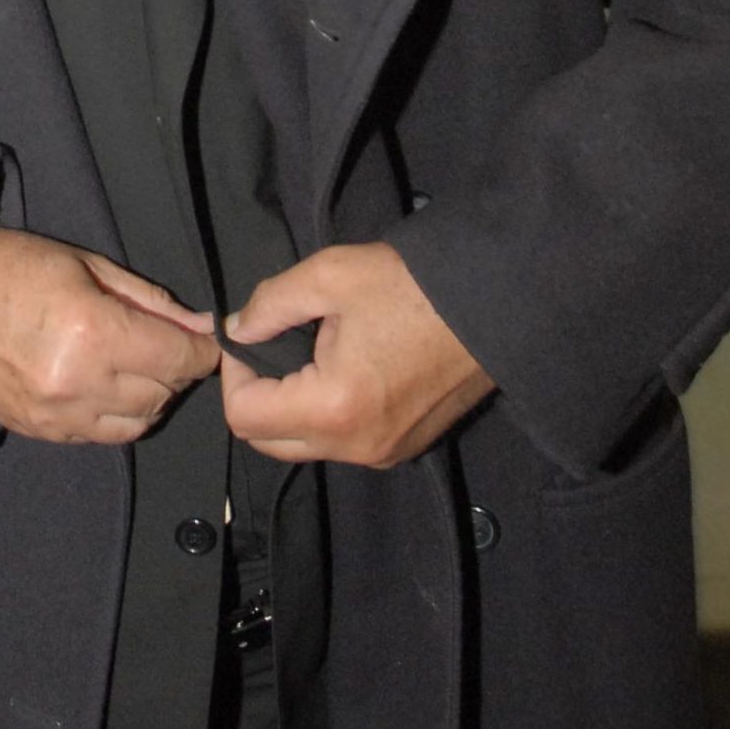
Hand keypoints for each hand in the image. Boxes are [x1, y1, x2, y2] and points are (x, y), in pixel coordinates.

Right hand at [0, 227, 216, 443]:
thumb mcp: (87, 266)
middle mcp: (80, 383)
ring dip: (152, 397)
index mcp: (94, 333)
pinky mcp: (43, 432)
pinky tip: (109, 386)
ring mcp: (59, 415)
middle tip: (171, 345)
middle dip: (178, 370)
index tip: (209, 340)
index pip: (179, 358)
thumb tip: (199, 324)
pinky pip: (104, 437)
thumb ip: (149, 301)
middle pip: (164, 394)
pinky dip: (119, 415)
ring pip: (139, 424)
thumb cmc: (12, 270)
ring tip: (140, 366)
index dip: (203, 350)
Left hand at [220, 242, 493, 467]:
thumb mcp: (330, 275)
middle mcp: (357, 446)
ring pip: (307, 445)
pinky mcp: (406, 448)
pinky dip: (329, 414)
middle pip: (270, 443)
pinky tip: (347, 369)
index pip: (244, 417)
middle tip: (275, 345)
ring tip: (315, 351)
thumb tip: (238, 329)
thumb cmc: (415, 286)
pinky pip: (344, 443)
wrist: (495, 304)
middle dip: (259, 396)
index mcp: (333, 408)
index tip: (250, 336)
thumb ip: (269, 304)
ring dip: (295, 406)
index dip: (234, 373)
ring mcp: (384, 453)